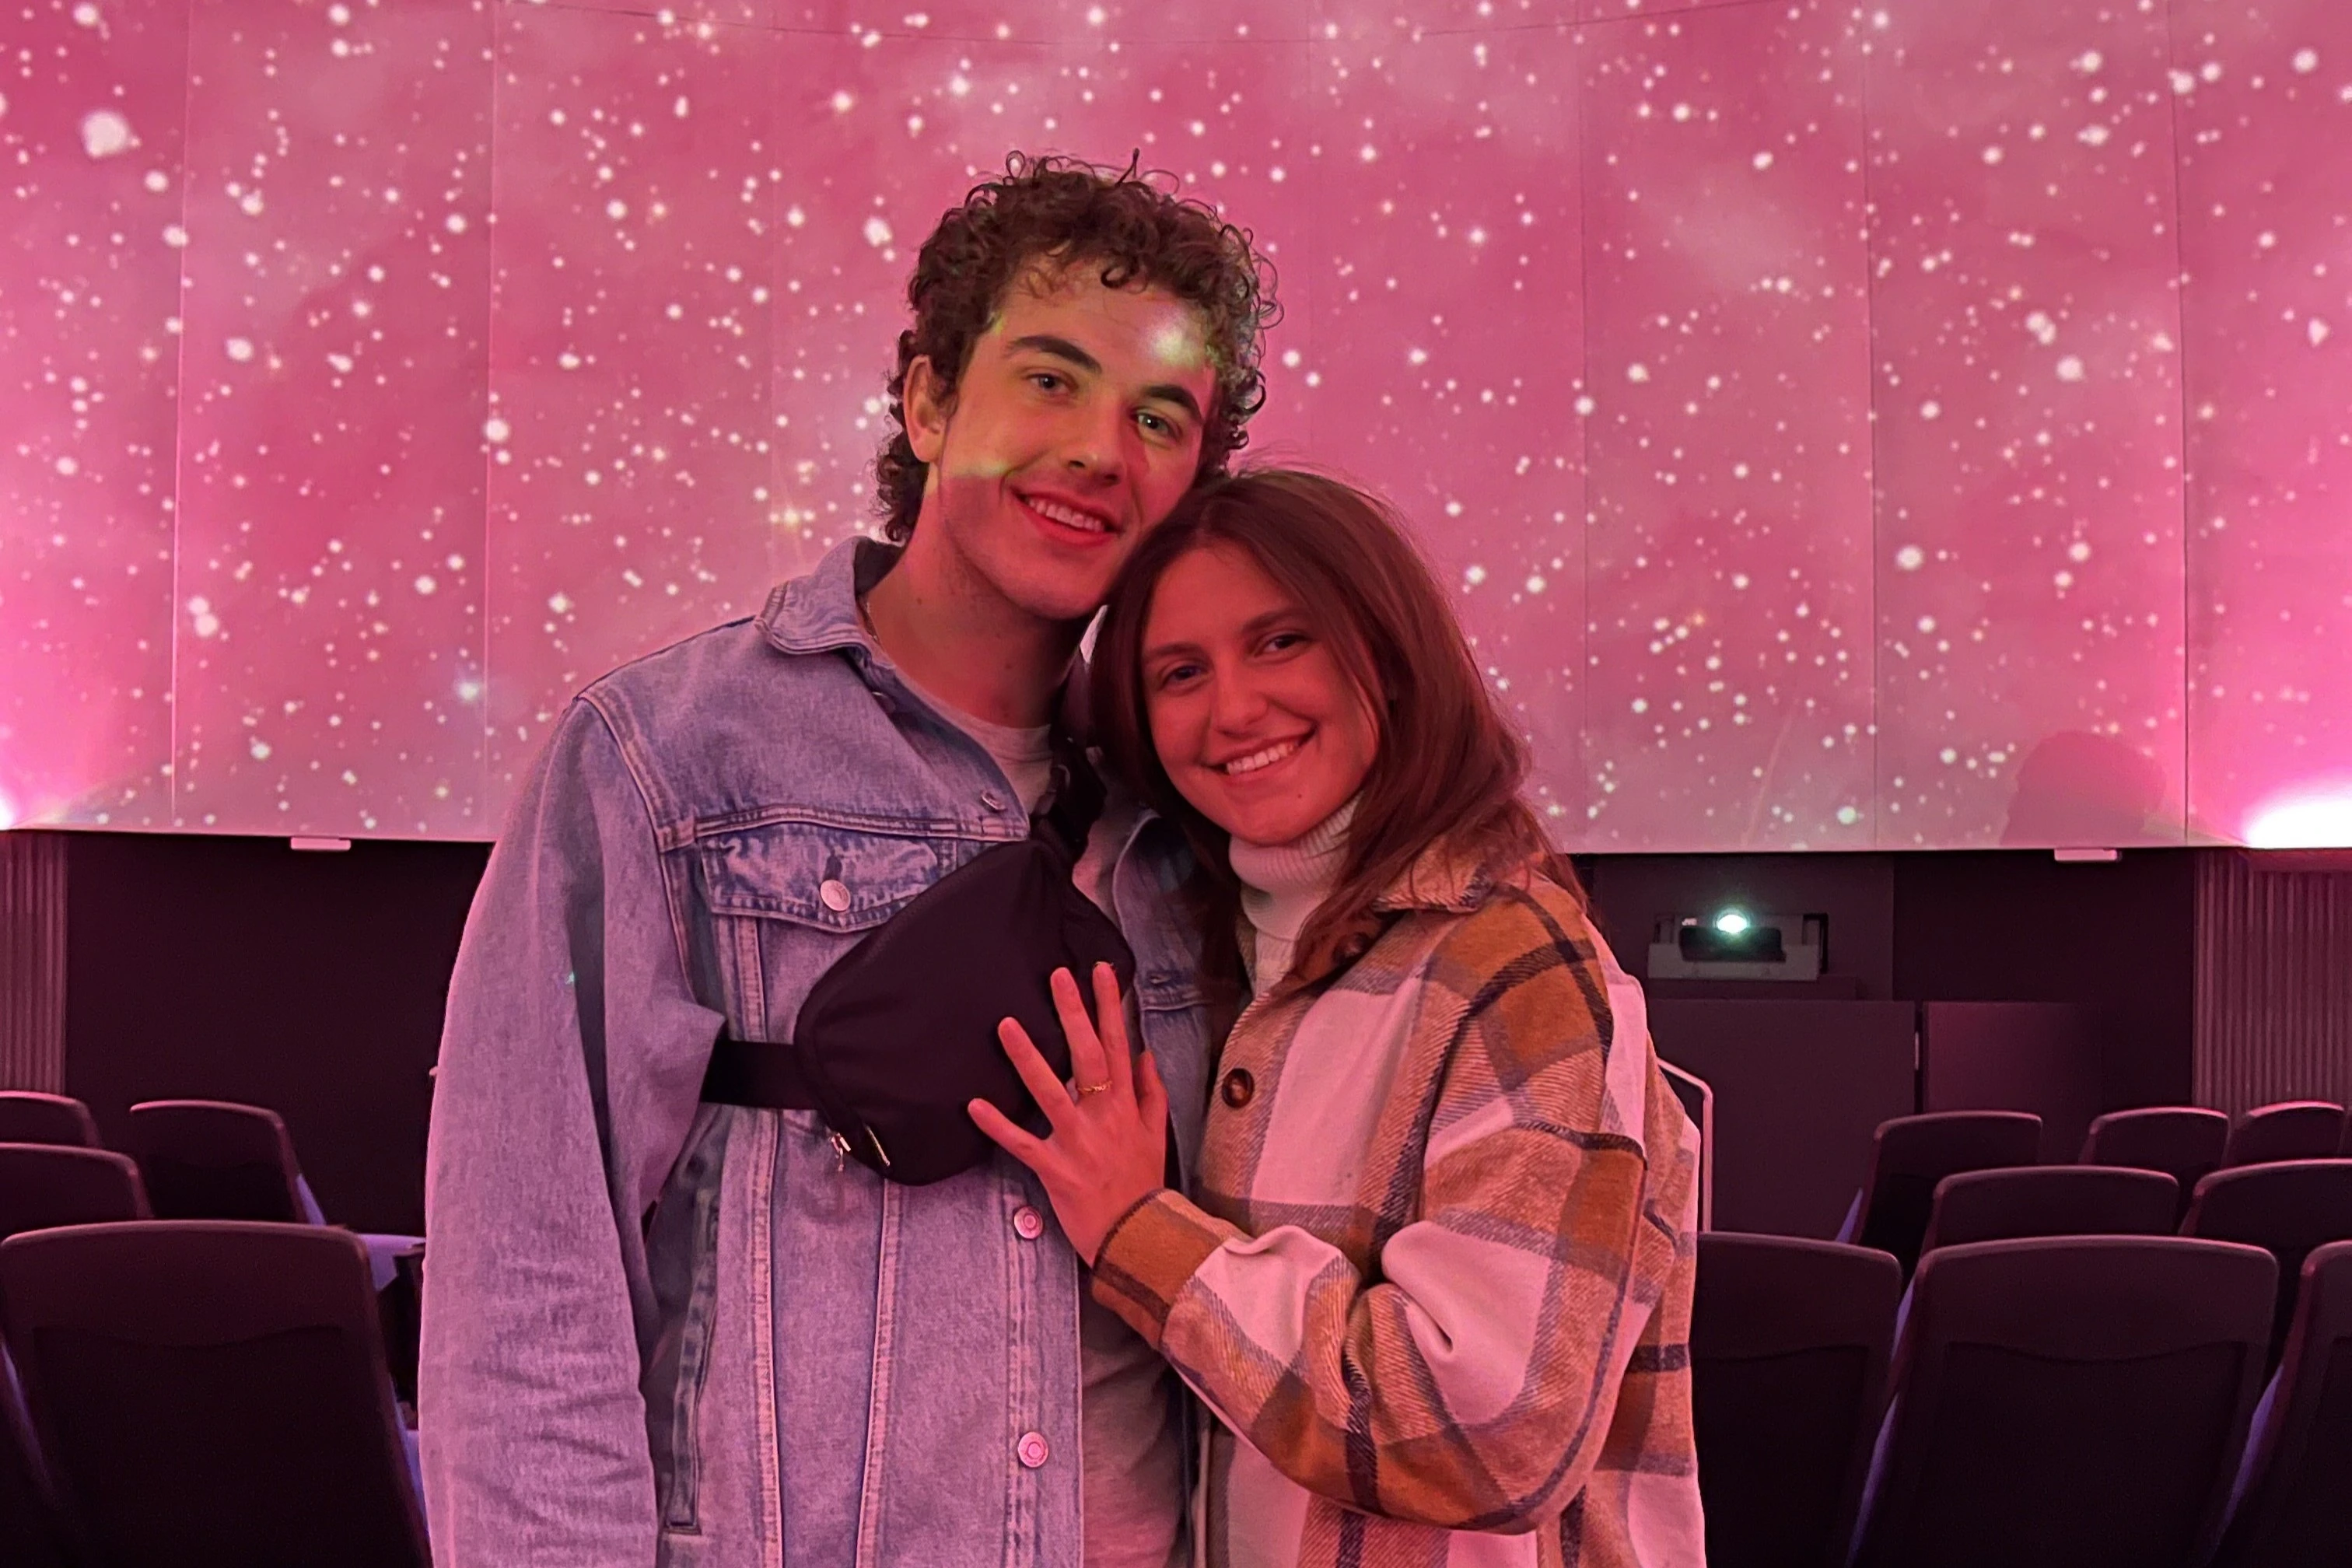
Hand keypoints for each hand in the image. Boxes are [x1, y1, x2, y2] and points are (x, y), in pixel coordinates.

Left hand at [969, 962, 1169, 1265]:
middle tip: (1057, 976)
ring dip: (1028, 1059)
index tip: (1098, 972)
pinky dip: (999, 1126)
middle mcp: (1104, 1117)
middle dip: (1073, 1014)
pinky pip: (1023, 1144)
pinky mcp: (1057, 1170)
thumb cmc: (1144, 1185)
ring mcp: (1079, 1142)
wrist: (1141, 1237)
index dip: (1109, 1007)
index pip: (1119, 1045)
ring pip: (1052, 1092)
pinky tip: (974, 1105)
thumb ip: (1152, 1093)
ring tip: (1006, 1025)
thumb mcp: (1157, 1135)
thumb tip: (1145, 1054)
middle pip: (1088, 1056)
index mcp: (1126, 1106)